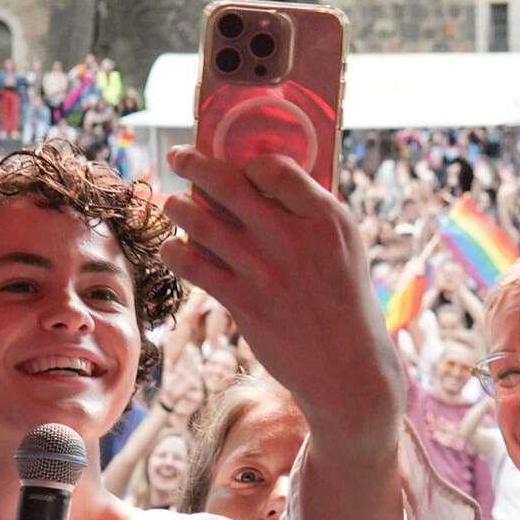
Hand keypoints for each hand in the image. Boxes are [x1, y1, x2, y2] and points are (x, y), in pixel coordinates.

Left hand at [163, 150, 403, 445]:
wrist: (347, 364)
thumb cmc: (345, 298)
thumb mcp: (345, 245)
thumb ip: (310, 212)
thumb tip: (262, 181)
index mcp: (325, 217)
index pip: (275, 167)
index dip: (250, 164)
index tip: (240, 167)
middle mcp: (291, 237)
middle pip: (227, 184)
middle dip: (194, 163)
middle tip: (178, 156)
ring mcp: (264, 270)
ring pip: (200, 222)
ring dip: (177, 206)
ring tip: (172, 203)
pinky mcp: (242, 302)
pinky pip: (192, 265)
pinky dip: (175, 251)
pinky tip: (174, 248)